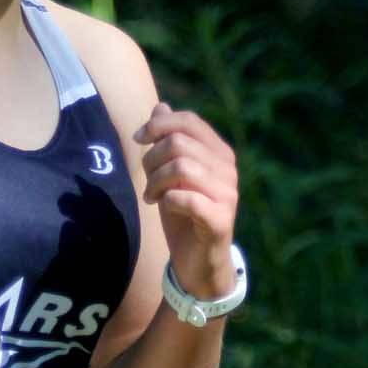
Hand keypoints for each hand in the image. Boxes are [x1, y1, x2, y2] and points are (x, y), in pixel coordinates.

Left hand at [133, 102, 239, 295]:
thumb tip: (161, 107)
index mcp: (219, 153)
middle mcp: (228, 169)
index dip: (159, 124)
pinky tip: (163, 207)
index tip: (138, 139)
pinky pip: (186, 198)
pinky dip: (167, 200)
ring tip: (151, 196)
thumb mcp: (170, 173)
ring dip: (156, 181)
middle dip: (151, 158)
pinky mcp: (220, 220)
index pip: (189, 121)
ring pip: (181, 168)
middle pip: (179, 143)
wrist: (197, 261)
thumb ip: (169, 140)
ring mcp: (227, 194)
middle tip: (146, 179)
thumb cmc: (183, 213)